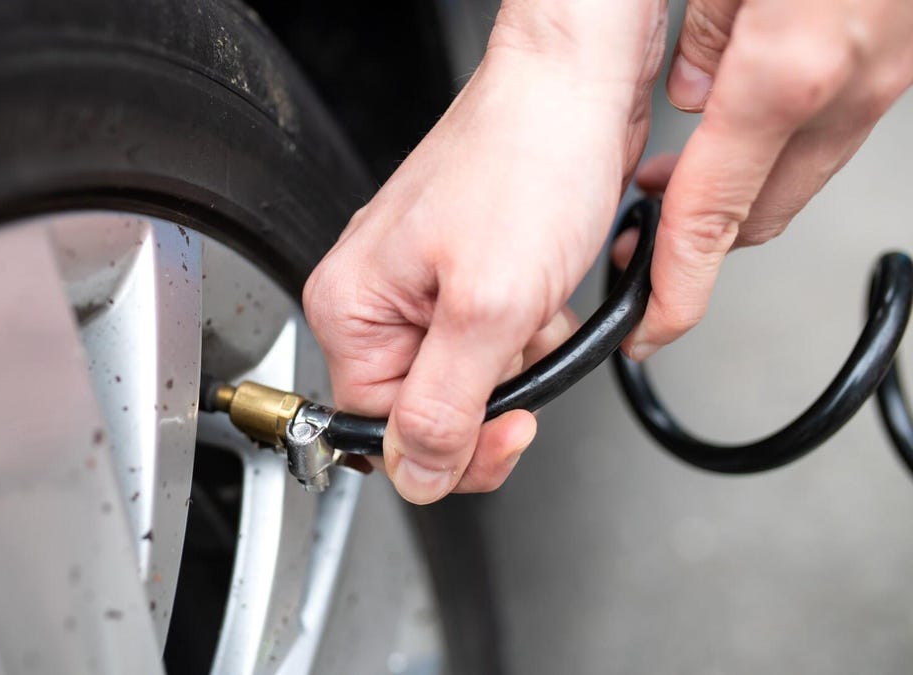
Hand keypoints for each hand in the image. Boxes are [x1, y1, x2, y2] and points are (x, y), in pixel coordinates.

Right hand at [303, 2, 667, 503]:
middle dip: (490, 399)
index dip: (449, 446)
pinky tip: (544, 297)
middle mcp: (376, 300)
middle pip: (423, 410)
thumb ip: (446, 407)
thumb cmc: (526, 160)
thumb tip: (418, 476)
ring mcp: (420, 287)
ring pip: (465, 380)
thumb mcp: (488, 306)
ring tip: (537, 307)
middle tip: (526, 357)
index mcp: (352, 308)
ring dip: (517, 363)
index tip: (508, 426)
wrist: (575, 87)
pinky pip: (490, 342)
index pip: (380, 430)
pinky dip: (528, 333)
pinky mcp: (464, 274)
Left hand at [623, 0, 912, 360]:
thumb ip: (704, 27)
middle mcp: (848, 87)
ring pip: (798, 173)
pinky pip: (830, 128)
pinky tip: (742, 119)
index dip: (676, 283)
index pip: (711, 215)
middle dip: (696, 240)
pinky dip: (777, 144)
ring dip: (738, 190)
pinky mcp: (901, 57)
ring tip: (673, 181)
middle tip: (639, 237)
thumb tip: (689, 85)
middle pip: (758, 213)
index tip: (652, 324)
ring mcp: (886, 76)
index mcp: (787, 70)